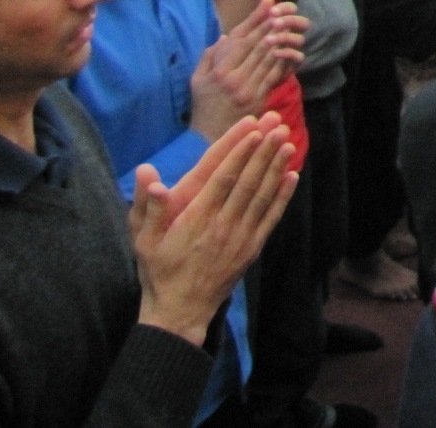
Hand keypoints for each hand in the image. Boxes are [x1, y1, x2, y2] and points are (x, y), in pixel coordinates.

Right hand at [131, 113, 297, 345]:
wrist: (180, 311)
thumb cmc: (159, 271)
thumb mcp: (143, 241)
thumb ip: (148, 207)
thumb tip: (149, 174)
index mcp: (196, 219)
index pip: (222, 178)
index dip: (238, 152)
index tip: (252, 130)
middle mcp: (222, 225)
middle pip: (247, 182)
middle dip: (263, 151)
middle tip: (277, 124)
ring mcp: (240, 237)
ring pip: (262, 196)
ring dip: (276, 168)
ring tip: (288, 142)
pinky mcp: (251, 248)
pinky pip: (270, 218)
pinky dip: (282, 196)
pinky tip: (291, 176)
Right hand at [188, 0, 306, 139]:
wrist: (210, 136)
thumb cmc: (203, 105)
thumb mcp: (197, 79)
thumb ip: (209, 56)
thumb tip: (226, 37)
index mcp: (217, 72)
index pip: (240, 41)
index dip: (255, 22)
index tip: (267, 5)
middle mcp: (233, 79)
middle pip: (256, 47)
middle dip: (269, 26)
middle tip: (281, 11)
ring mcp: (248, 89)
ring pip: (267, 59)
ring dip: (279, 40)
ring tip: (287, 24)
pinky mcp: (259, 99)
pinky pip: (274, 75)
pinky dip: (281, 60)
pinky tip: (287, 48)